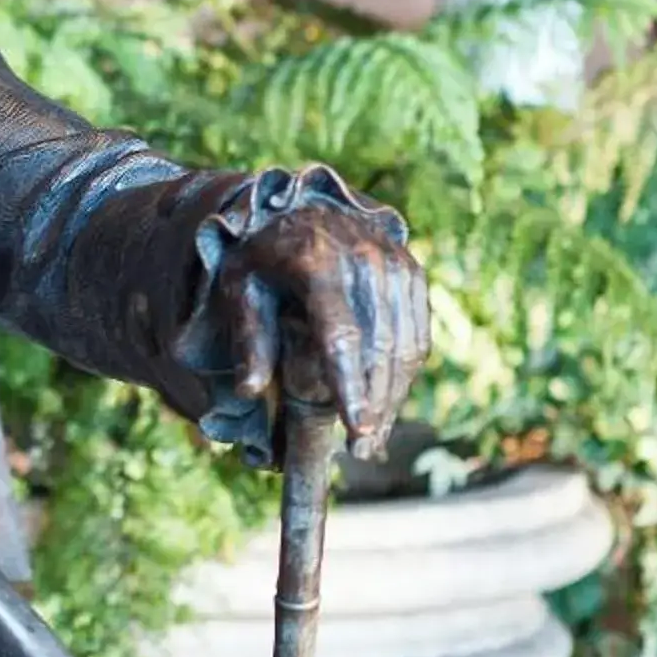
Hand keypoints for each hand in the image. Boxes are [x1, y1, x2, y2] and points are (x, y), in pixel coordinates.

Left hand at [218, 196, 427, 461]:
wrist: (305, 206)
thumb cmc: (263, 255)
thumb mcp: (239, 287)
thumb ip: (247, 337)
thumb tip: (248, 390)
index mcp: (314, 261)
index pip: (339, 334)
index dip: (349, 385)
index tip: (357, 428)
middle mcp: (363, 258)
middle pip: (379, 348)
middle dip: (374, 404)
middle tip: (361, 449)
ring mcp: (395, 263)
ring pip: (405, 346)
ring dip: (393, 396)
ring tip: (374, 437)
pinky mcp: (412, 272)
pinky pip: (417, 334)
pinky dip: (406, 374)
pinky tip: (388, 402)